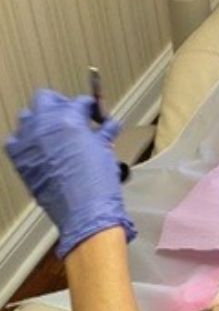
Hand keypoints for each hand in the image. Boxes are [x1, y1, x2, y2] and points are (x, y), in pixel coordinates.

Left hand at [5, 89, 136, 257]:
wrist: (84, 211)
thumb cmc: (98, 182)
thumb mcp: (105, 152)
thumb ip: (103, 134)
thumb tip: (110, 125)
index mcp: (69, 118)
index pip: (80, 102)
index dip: (90, 108)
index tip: (95, 116)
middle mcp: (44, 124)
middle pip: (46, 99)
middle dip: (61, 105)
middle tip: (74, 119)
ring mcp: (27, 140)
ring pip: (28, 117)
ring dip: (42, 121)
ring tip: (57, 135)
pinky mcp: (18, 158)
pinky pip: (16, 141)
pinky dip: (27, 142)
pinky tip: (41, 151)